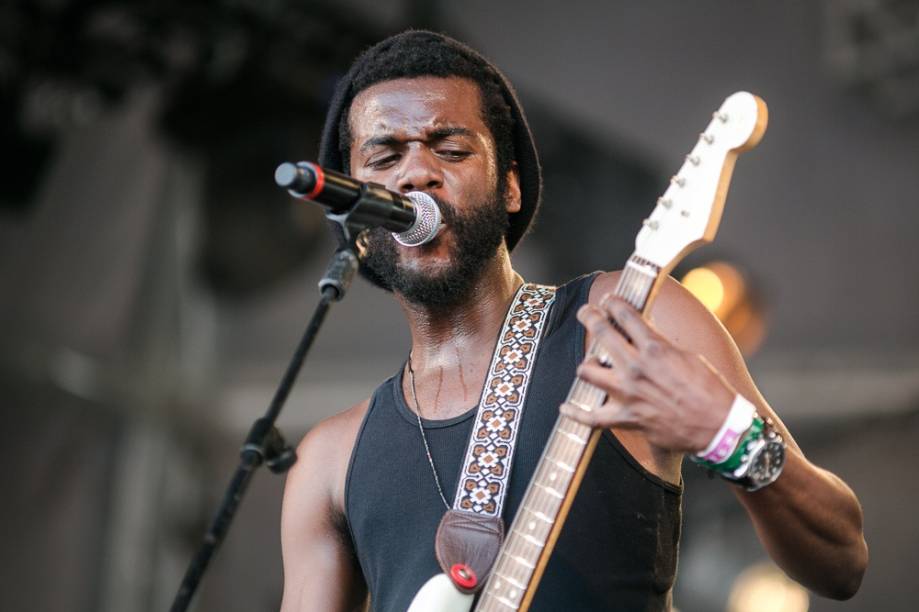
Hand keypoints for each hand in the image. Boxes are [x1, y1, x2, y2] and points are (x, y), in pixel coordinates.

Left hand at [560, 294, 735, 452]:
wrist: (718, 426)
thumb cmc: (709, 390)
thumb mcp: (688, 356)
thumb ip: (661, 345)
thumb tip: (646, 334)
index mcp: (655, 348)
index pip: (626, 315)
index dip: (613, 303)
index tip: (609, 300)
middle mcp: (636, 367)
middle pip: (602, 333)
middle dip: (590, 317)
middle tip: (586, 313)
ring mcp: (628, 393)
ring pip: (588, 371)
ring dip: (587, 364)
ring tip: (591, 364)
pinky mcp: (626, 418)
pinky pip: (592, 418)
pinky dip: (576, 414)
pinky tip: (565, 408)